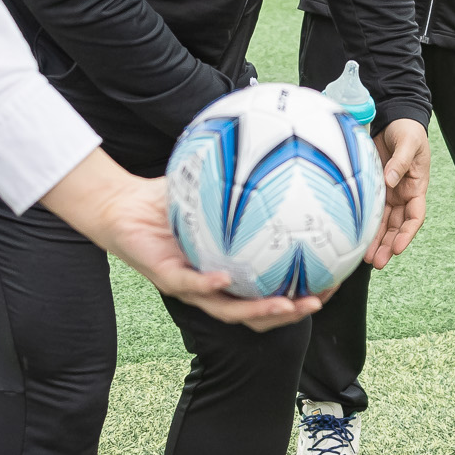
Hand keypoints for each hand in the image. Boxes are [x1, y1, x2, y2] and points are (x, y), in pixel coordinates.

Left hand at [42, 151, 318, 330]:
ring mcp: (191, 286)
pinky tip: (227, 279)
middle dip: (291, 311)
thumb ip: (247, 172)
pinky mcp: (167, 278)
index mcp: (231, 269)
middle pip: (259, 312)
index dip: (300, 290)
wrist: (121, 205)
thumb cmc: (168, 197)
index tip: (332, 279)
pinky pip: (191, 285)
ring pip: (230, 311)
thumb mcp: (214, 182)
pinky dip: (210, 285)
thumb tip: (280, 142)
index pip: (272, 288)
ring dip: (261, 311)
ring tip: (287, 305)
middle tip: (320, 300)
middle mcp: (214, 285)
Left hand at [364, 119, 430, 268]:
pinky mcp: (375, 190)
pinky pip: (371, 212)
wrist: (394, 120)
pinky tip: (357, 239)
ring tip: (366, 260)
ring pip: (384, 224)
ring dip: (377, 242)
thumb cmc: (407, 132)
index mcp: (416, 186)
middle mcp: (403, 194)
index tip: (397, 248)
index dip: (407, 233)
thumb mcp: (408, 143)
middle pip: (398, 226)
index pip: (415, 216)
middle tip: (377, 262)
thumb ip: (400, 162)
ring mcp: (389, 194)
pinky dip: (366, 226)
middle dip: (389, 245)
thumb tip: (391, 180)